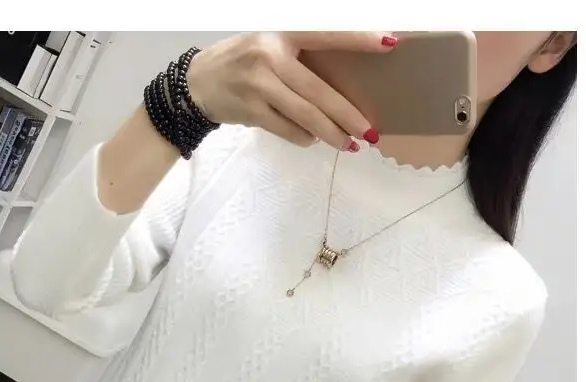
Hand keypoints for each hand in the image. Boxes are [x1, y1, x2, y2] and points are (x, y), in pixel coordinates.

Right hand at [187, 31, 396, 150]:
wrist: (197, 83)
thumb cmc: (242, 63)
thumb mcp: (268, 46)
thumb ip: (299, 58)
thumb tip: (340, 88)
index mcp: (280, 33)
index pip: (326, 34)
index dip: (357, 39)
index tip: (388, 43)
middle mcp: (270, 56)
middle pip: (318, 91)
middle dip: (347, 115)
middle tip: (369, 132)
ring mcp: (258, 85)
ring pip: (305, 115)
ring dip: (331, 134)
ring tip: (350, 145)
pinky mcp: (250, 110)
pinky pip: (287, 130)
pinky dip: (304, 137)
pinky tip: (313, 140)